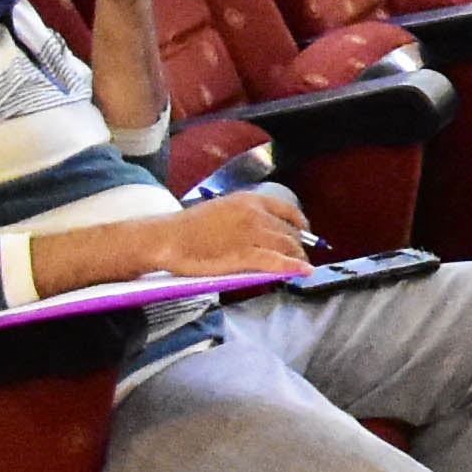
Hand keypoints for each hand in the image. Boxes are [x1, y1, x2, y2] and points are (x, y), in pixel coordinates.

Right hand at [153, 186, 317, 276]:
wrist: (168, 237)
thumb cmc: (189, 227)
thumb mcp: (222, 210)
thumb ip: (245, 217)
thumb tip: (263, 231)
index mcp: (249, 200)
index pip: (287, 209)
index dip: (300, 223)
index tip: (304, 232)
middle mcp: (255, 214)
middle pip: (289, 231)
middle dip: (298, 245)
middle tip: (299, 256)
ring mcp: (251, 234)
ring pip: (286, 245)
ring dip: (297, 256)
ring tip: (299, 266)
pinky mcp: (244, 254)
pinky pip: (276, 260)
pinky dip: (292, 266)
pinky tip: (303, 271)